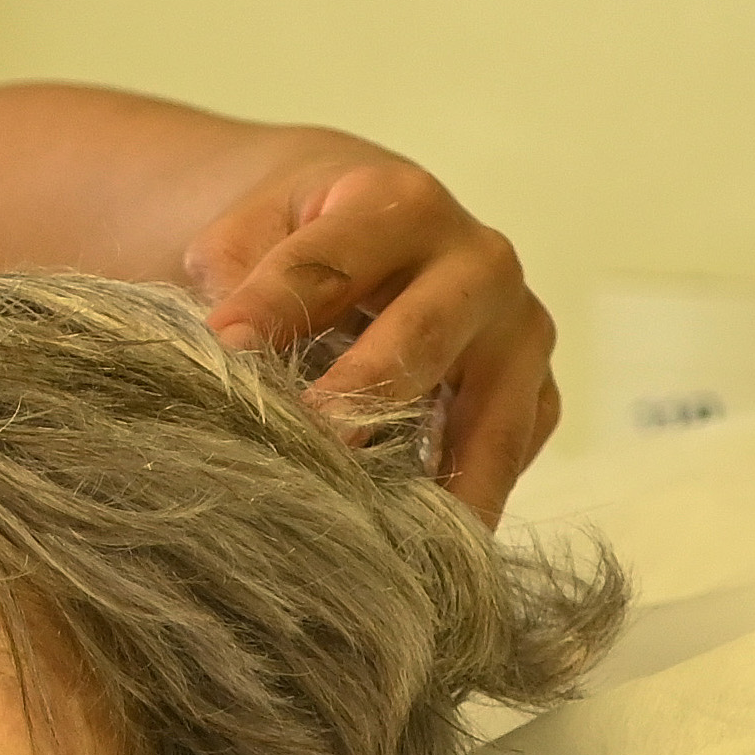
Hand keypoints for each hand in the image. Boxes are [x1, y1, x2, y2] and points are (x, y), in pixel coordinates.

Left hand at [183, 134, 560, 521]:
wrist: (377, 227)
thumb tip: (218, 354)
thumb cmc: (297, 237)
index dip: (272, 306)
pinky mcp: (536, 390)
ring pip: (491, 412)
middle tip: (318, 446)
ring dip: (442, 480)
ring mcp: (517, 331)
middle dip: (369, 393)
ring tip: (393, 542)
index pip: (328, 262)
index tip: (222, 350)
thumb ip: (231, 277)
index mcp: (397, 204)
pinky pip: (513, 452)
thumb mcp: (251, 232)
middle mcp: (477, 261)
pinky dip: (473, 502)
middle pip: (424, 334)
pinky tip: (428, 551)